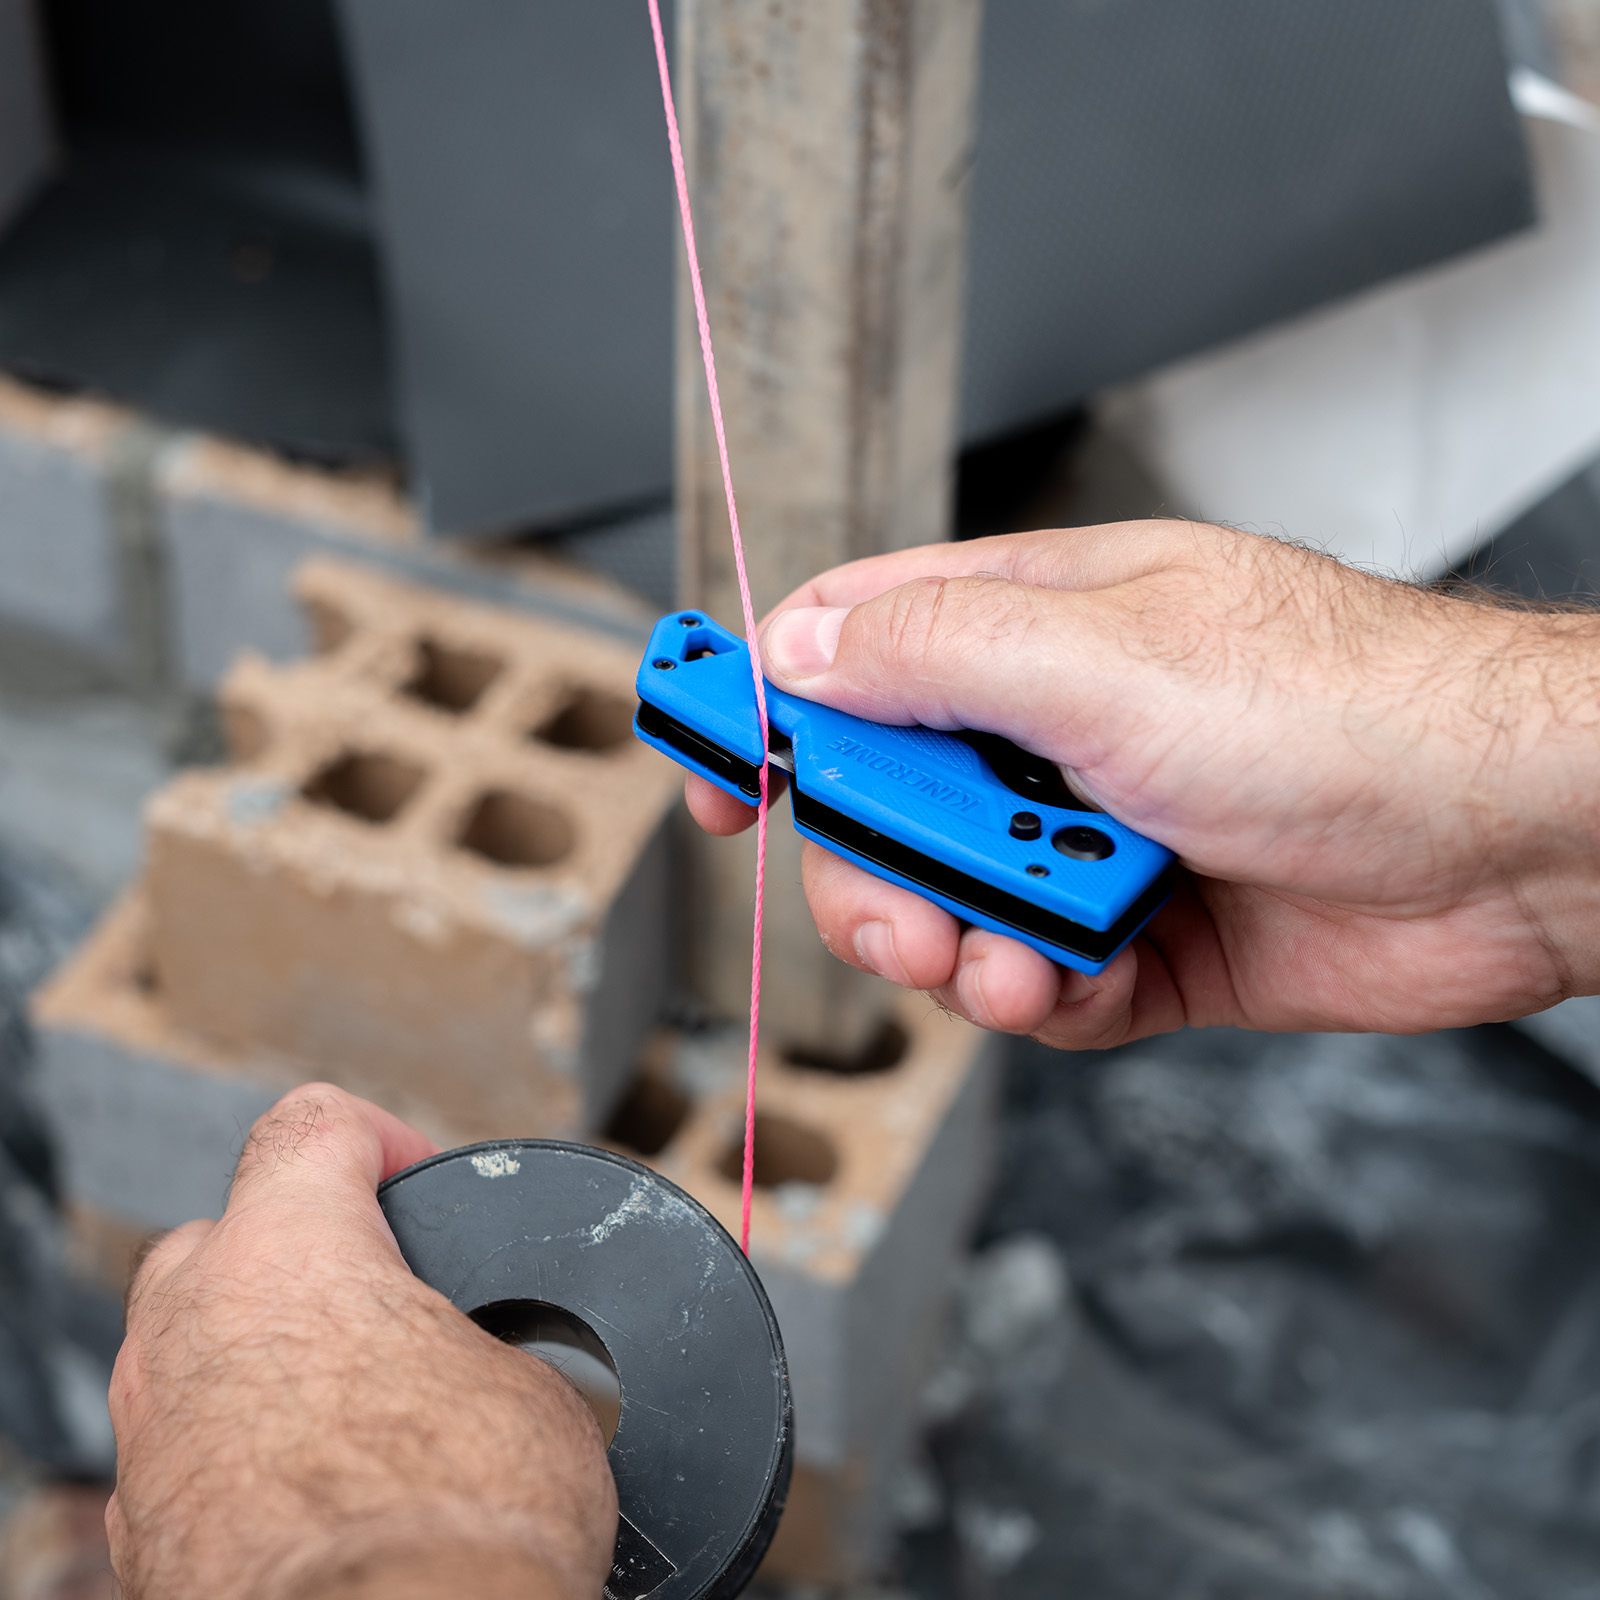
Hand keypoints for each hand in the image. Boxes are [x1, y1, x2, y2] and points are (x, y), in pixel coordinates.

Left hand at [107, 1085, 616, 1599]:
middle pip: (224, 1234)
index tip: (419, 1182)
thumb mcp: (534, 1391)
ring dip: (262, 1357)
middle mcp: (192, 1328)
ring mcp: (151, 1435)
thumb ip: (476, 1341)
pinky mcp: (141, 1536)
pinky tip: (316, 1494)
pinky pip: (185, 1452)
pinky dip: (240, 1453)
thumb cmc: (460, 1521)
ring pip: (191, 1349)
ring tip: (355, 1411)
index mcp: (290, 1254)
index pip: (310, 1125)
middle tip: (381, 1304)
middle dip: (301, 1254)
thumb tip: (483, 1373)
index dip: (380, 1140)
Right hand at [687, 522, 1599, 1045]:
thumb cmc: (1345, 712)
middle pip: (881, 801)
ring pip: (949, 902)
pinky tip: (1073, 976)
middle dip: (872, 868)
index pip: (849, 645)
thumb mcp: (1105, 658)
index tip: (706, 774)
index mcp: (1034, 623)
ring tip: (1012, 952)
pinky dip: (1036, 991)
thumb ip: (933, 651)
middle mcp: (1052, 725)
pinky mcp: (1138, 933)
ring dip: (958, 942)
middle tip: (903, 903)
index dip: (761, 703)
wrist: (1510, 844)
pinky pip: (1031, 978)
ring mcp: (1091, 832)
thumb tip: (798, 652)